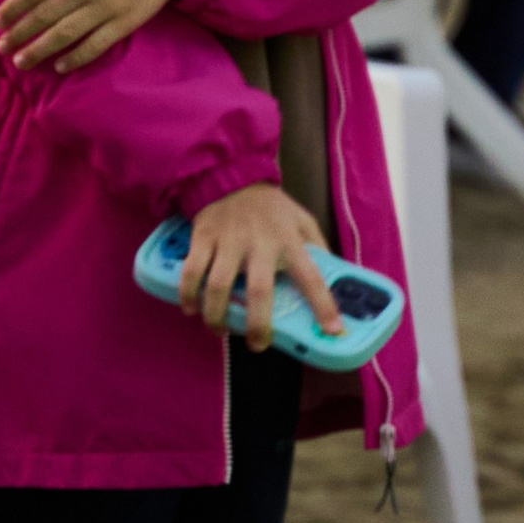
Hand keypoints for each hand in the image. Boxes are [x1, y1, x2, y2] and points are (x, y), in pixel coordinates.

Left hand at [0, 0, 186, 74]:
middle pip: (44, 15)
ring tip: (21, 62)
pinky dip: (75, 58)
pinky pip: (94, 46)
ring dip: (39, 50)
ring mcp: (106, 6)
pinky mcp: (124, 23)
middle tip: (3, 48)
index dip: (12, 8)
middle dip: (19, 34)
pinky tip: (59, 67)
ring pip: (65, 34)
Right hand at [177, 183, 339, 350]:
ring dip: (217, 315)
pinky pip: (191, 271)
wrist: (231, 176)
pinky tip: (191, 309)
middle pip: (259, 290)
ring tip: (220, 330)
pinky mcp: (203, 238)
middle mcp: (260, 243)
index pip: (311, 277)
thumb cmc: (271, 208)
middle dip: (257, 324)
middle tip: (256, 346)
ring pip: (218, 286)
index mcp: (289, 241)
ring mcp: (228, 241)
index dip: (324, 305)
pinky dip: (188, 294)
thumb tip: (335, 278)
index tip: (333, 331)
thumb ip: (317, 247)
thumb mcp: (302, 220)